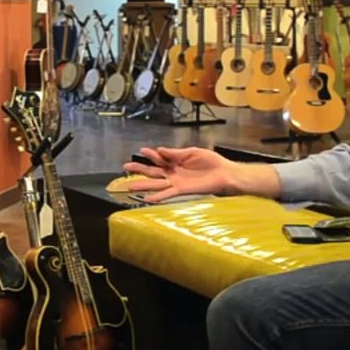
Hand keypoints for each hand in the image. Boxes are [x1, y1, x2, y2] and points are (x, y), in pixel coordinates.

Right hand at [121, 146, 237, 202]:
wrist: (224, 173)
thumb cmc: (211, 162)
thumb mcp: (192, 152)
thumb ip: (175, 153)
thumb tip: (160, 149)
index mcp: (176, 161)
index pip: (159, 157)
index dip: (150, 154)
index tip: (141, 151)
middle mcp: (173, 172)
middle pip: (153, 171)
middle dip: (139, 169)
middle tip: (126, 167)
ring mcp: (176, 182)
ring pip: (156, 183)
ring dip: (143, 185)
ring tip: (129, 186)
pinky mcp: (182, 190)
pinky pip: (167, 194)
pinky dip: (157, 197)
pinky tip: (147, 199)